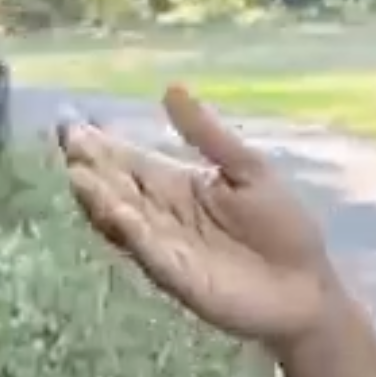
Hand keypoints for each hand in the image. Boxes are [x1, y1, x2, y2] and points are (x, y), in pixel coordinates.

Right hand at [59, 86, 335, 348]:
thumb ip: (209, 136)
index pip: (132, 162)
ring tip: (80, 173)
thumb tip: (170, 89)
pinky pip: (150, 252)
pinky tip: (117, 211)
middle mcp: (163, 216)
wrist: (306, 287)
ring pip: (125, 220)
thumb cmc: (282, 228)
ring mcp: (166, 248)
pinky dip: (132, 232)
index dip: (102, 146)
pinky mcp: (178, 277)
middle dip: (93, 167)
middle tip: (69, 143)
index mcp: (179, 187)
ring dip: (101, 199)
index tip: (71, 126)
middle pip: (119, 188)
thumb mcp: (249, 170)